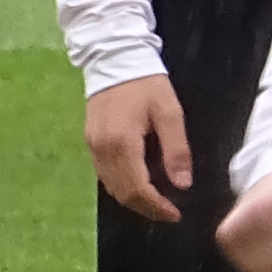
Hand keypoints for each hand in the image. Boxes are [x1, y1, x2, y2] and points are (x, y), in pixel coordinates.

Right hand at [84, 73, 191, 221]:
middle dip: (145, 208)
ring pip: (110, 186)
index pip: (137, 189)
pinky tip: (138, 184)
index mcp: (123, 143)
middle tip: (168, 213)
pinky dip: (121, 186)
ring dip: (132, 200)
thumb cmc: (146, 83)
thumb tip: (182, 184)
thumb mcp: (169, 113)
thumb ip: (176, 150)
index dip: (156, 207)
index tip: (175, 214)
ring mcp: (92, 146)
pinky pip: (104, 174)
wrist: (114, 58)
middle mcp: (102, 149)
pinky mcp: (89, 141)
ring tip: (156, 202)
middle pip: (122, 193)